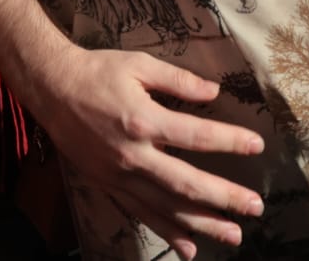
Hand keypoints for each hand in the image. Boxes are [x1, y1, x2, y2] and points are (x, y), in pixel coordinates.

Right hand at [26, 46, 263, 258]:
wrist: (51, 89)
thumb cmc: (97, 71)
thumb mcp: (139, 65)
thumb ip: (178, 80)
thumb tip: (213, 90)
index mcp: (143, 120)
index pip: (196, 135)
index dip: (229, 141)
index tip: (257, 146)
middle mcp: (133, 155)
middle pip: (186, 183)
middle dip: (224, 198)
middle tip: (255, 207)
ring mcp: (120, 176)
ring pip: (166, 207)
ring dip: (202, 224)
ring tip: (233, 235)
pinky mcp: (109, 186)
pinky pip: (142, 215)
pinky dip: (167, 233)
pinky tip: (189, 248)